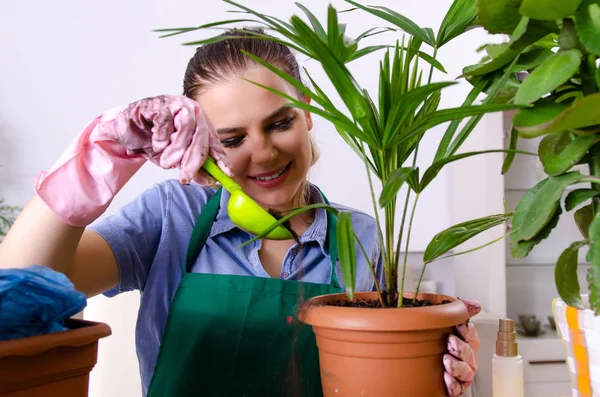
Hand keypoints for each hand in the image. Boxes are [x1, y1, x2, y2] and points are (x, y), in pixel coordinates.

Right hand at [96, 95, 229, 184]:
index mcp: (200, 124)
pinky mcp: (158, 104)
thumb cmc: (152, 141)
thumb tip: (210, 181)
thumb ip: (191, 168)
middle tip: (185, 177)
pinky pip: (165, 122)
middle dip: (193, 161)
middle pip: (201, 137)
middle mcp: (191, 111)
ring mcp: (175, 105)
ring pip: (186, 128)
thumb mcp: (175, 160)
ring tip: (165, 161)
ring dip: (176, 150)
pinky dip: (160, 138)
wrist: (125, 131)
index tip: (225, 173)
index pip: (213, 142)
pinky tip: (156, 144)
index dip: (220, 158)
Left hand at [444, 298, 480, 396]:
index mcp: (466, 340)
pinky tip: (446, 378)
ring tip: (446, 360)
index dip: (466, 330)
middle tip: (450, 342)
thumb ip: (457, 312)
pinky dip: (453, 384)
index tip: (458, 326)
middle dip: (461, 348)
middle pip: (469, 353)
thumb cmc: (440, 344)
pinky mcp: (456, 386)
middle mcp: (467, 357)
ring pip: (465, 371)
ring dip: (457, 366)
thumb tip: (475, 304)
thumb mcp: (445, 326)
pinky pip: (458, 387)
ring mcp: (462, 373)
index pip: (470, 334)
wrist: (427, 368)